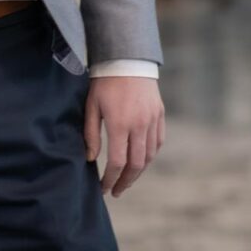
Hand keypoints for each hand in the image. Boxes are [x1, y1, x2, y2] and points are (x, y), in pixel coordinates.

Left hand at [84, 77, 164, 196]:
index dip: (110, 179)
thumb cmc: (104, 82)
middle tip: (117, 191)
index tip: (104, 189)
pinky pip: (158, 142)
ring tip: (127, 179)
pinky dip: (150, 155)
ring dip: (138, 172)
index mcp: (120, 124)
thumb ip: (91, 134)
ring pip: (149, 156)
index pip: (117, 162)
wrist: (127, 59)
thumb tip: (91, 159)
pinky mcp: (160, 114)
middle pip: (136, 164)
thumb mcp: (92, 106)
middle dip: (126, 181)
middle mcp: (139, 125)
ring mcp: (152, 120)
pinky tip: (141, 161)